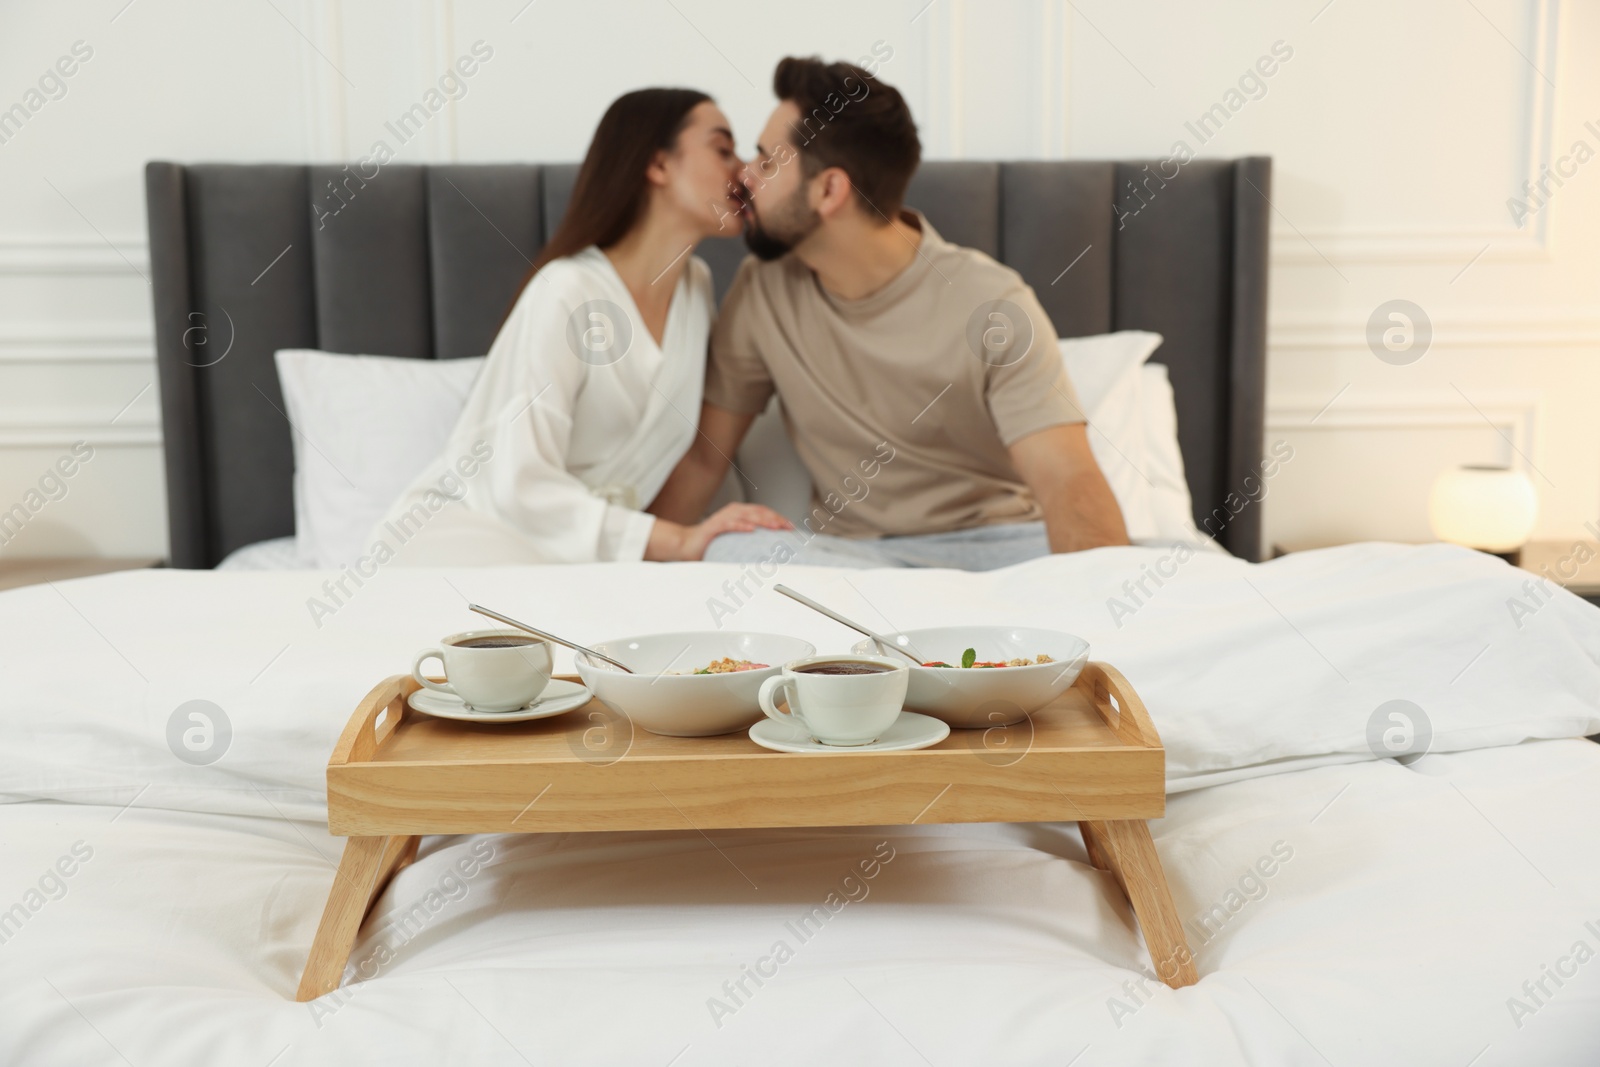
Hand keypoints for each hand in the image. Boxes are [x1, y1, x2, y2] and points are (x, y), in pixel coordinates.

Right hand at [677, 503, 792, 560]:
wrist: (687, 544)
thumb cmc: (712, 542)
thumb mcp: (735, 539)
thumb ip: (749, 539)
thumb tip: (769, 548)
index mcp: (739, 512)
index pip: (763, 512)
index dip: (778, 518)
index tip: (791, 527)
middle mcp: (733, 511)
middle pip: (759, 512)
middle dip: (775, 519)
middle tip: (788, 527)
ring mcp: (723, 517)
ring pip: (747, 515)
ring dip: (763, 520)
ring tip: (776, 527)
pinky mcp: (714, 526)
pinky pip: (730, 524)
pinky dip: (741, 525)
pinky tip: (751, 529)